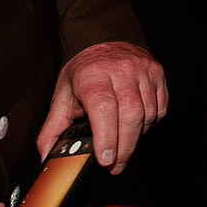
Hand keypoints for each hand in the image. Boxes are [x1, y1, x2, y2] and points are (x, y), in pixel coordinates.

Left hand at [35, 40, 165, 173]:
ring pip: (148, 114)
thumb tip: (46, 158)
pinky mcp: (157, 74)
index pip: (104, 108)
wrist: (104, 41)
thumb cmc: (84, 72)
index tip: (105, 159)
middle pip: (130, 115)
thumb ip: (52, 130)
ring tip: (122, 145)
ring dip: (136, 138)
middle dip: (124, 147)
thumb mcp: (62, 97)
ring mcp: (142, 70)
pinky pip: (160, 108)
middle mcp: (120, 70)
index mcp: (92, 75)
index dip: (106, 137)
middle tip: (115, 165)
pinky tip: (136, 127)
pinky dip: (149, 124)